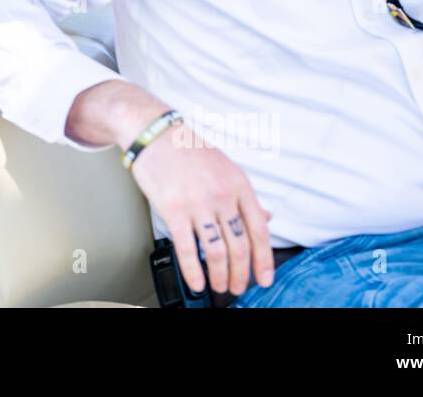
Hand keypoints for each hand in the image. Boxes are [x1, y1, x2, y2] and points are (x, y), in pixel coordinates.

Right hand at [131, 119, 274, 297]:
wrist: (155, 134)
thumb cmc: (189, 150)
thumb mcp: (226, 168)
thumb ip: (245, 197)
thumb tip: (267, 218)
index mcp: (239, 184)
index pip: (259, 230)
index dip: (264, 260)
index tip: (264, 278)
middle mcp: (221, 195)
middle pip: (239, 245)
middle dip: (241, 273)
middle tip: (238, 287)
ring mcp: (197, 203)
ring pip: (216, 251)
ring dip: (220, 275)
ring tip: (219, 286)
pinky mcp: (173, 209)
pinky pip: (187, 248)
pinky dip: (193, 271)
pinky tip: (197, 282)